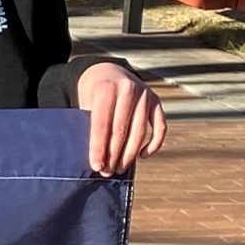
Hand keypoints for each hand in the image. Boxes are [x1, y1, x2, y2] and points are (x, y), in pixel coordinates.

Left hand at [77, 60, 167, 174]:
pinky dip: (153, 144)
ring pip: (140, 132)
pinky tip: (141, 156)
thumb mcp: (85, 103)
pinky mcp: (157, 100)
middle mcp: (128, 89)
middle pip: (122, 130)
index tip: (96, 166)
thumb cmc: (93, 94)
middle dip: (114, 155)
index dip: (99, 148)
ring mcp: (145, 94)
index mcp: (106, 89)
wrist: (108, 71)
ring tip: (120, 168)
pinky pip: (160, 127)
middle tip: (107, 172)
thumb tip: (95, 158)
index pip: (102, 125)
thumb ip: (89, 124)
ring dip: (130, 154)